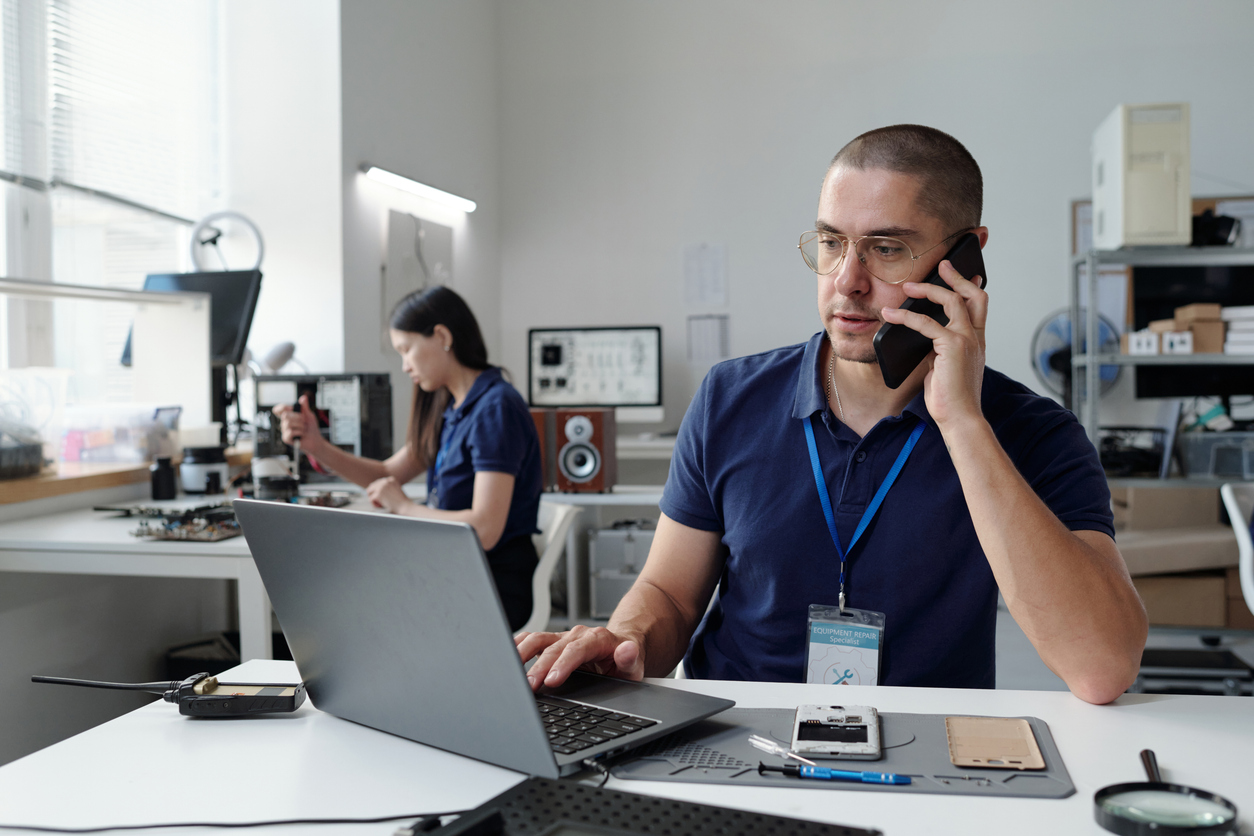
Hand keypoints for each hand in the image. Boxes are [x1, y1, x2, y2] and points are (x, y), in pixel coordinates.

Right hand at [272, 395, 320, 448]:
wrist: (316, 440)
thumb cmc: (311, 428)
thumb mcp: (309, 415)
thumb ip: (305, 407)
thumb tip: (303, 397)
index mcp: (289, 416)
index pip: (278, 410)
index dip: (281, 407)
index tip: (290, 408)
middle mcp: (285, 423)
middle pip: (285, 415)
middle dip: (298, 417)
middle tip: (304, 422)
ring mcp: (284, 431)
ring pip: (288, 423)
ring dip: (300, 425)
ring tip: (304, 428)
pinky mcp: (286, 438)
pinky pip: (290, 431)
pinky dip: (300, 432)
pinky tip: (302, 434)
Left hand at [366, 475, 414, 513]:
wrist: (405, 507)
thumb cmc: (401, 502)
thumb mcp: (395, 490)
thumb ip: (387, 488)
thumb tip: (372, 488)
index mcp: (391, 479)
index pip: (377, 483)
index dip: (379, 492)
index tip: (387, 498)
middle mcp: (385, 481)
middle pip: (371, 487)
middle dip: (374, 495)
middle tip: (382, 502)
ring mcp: (381, 487)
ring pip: (369, 492)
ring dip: (374, 499)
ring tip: (382, 504)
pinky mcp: (378, 494)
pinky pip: (370, 499)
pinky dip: (375, 505)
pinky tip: (382, 506)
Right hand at [515, 625, 644, 690]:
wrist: (621, 648)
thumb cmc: (625, 661)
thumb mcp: (634, 664)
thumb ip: (630, 658)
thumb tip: (628, 649)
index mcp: (597, 639)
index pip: (576, 650)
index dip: (562, 664)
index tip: (551, 681)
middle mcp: (577, 635)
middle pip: (553, 648)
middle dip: (539, 668)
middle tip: (528, 688)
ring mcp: (562, 637)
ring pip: (537, 639)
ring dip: (522, 656)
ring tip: (511, 676)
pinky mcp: (551, 642)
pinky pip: (530, 640)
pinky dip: (517, 647)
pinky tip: (506, 660)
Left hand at [879, 259, 987, 430]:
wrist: (959, 419)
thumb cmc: (951, 399)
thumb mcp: (944, 368)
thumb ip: (939, 350)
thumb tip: (924, 338)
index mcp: (977, 342)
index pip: (979, 307)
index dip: (971, 288)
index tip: (967, 275)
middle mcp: (976, 338)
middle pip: (973, 295)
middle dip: (957, 277)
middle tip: (942, 265)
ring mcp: (967, 340)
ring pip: (951, 301)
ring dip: (927, 290)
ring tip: (907, 288)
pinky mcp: (952, 346)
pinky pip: (926, 323)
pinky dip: (906, 317)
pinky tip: (891, 315)